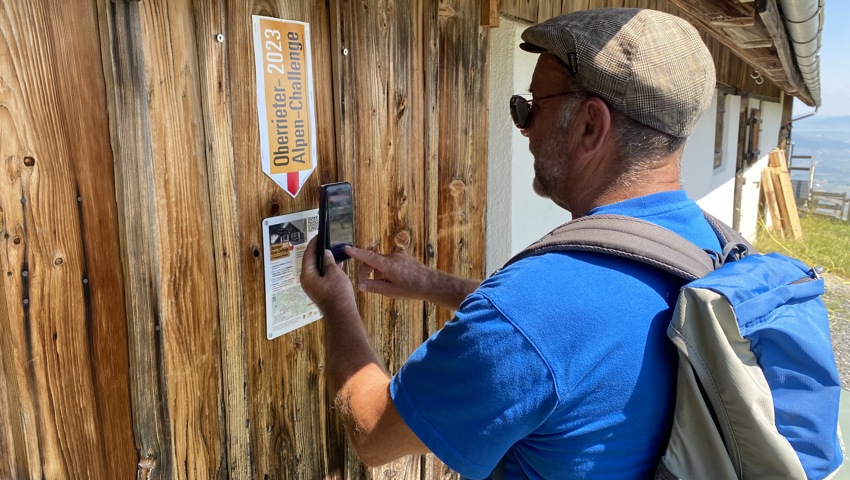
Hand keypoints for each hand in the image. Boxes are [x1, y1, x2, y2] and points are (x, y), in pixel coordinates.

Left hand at [300, 235, 355, 314]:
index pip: (308, 254)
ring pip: (317, 269)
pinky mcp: (320, 291)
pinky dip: (328, 269)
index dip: (314, 244)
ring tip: (333, 251)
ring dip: (325, 260)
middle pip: (311, 262)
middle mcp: (307, 281)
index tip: (319, 235)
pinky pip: (322, 276)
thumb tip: (326, 253)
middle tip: (325, 241)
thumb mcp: (334, 272)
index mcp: (307, 275)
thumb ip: (329, 260)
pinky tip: (337, 265)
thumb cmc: (337, 293)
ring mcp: (313, 287)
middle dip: (319, 251)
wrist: (342, 313)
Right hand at [344, 245, 479, 309]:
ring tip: (386, 285)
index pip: (368, 257)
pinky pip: (389, 262)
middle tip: (366, 284)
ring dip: (378, 272)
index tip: (346, 248)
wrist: (432, 284)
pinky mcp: (403, 257)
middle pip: (373, 260)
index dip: (356, 253)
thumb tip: (360, 285)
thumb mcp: (391, 291)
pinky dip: (386, 270)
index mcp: (388, 265)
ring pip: (381, 262)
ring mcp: (399, 256)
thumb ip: (374, 287)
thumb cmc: (412, 289)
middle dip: (367, 271)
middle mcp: (392, 257)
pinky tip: (393, 280)